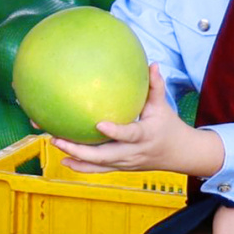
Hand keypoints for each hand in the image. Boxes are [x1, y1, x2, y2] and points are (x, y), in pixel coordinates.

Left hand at [50, 66, 224, 176]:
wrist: (178, 153)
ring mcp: (126, 162)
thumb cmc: (168, 125)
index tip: (98, 124)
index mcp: (145, 136)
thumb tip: (152, 64)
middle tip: (58, 138)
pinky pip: (99, 169)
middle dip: (80, 150)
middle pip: (104, 156)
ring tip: (55, 144)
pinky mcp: (121, 167)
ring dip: (75, 157)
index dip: (115, 131)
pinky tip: (64, 160)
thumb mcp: (162, 106)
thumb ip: (155, 86)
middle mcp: (133, 152)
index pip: (129, 134)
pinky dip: (81, 167)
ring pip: (98, 164)